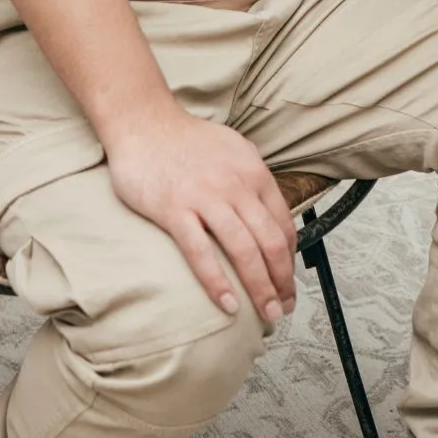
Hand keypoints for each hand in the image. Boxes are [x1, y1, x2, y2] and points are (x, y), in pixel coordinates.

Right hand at [105, 108, 295, 323]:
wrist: (146, 124)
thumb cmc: (189, 141)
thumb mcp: (236, 152)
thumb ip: (252, 180)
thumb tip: (267, 211)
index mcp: (255, 173)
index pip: (283, 223)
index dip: (291, 258)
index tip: (289, 281)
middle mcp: (237, 186)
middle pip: (271, 241)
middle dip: (282, 279)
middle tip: (283, 308)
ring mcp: (206, 198)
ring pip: (244, 249)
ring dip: (260, 286)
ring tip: (266, 313)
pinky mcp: (174, 210)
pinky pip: (201, 252)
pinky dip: (217, 282)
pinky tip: (227, 304)